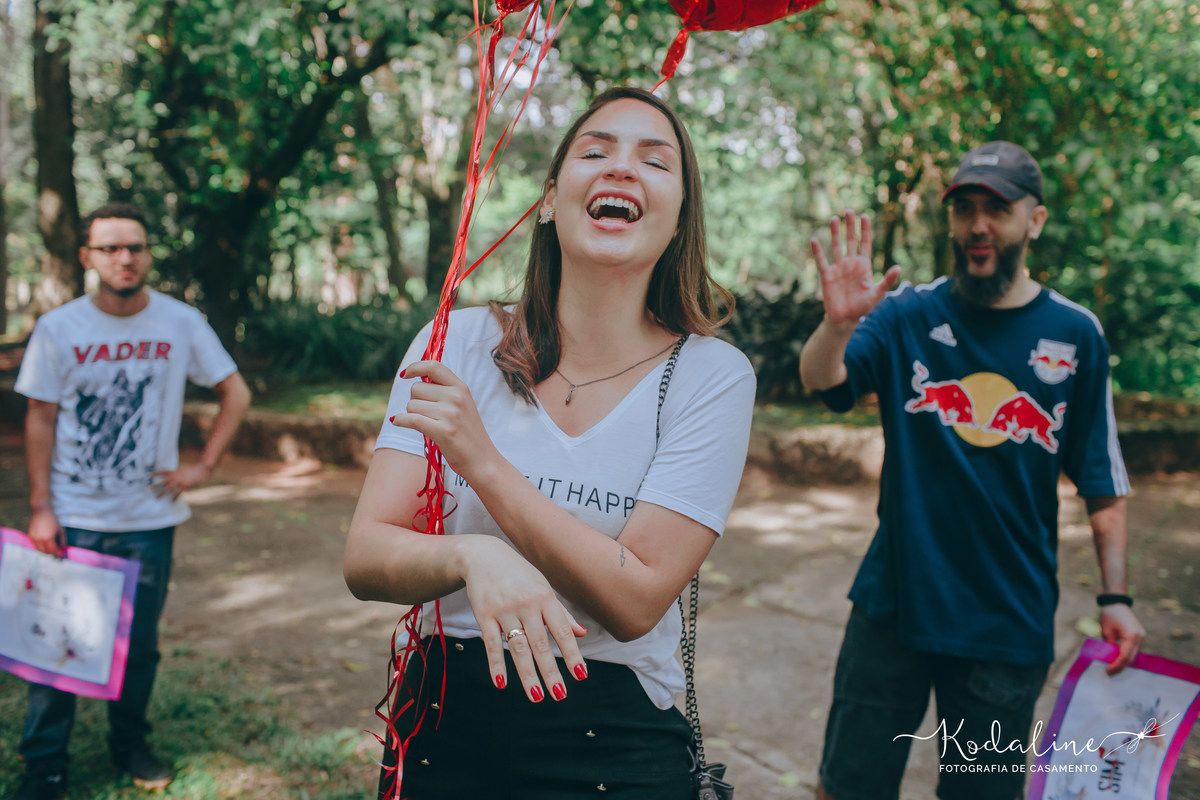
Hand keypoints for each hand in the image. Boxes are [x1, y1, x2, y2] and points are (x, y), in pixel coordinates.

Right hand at [28, 507, 64, 556]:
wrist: (42, 512)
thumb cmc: (53, 520)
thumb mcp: (61, 530)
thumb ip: (63, 540)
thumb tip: (63, 548)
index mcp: (48, 538)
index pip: (52, 550)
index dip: (58, 553)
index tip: (62, 554)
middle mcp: (39, 539)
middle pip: (45, 552)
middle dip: (52, 553)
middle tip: (57, 552)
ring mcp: (33, 538)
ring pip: (39, 549)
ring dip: (45, 550)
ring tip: (52, 547)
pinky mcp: (30, 536)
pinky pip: (35, 544)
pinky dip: (40, 546)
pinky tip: (45, 542)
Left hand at [152, 462, 210, 498]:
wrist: (199, 469)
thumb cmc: (190, 467)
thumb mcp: (181, 466)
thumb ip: (174, 469)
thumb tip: (170, 472)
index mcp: (173, 471)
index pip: (162, 472)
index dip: (155, 473)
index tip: (148, 475)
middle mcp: (174, 476)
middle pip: (162, 482)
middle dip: (155, 486)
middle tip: (148, 489)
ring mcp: (178, 481)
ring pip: (168, 489)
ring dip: (162, 493)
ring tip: (157, 498)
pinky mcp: (184, 486)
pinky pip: (178, 493)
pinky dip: (175, 497)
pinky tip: (172, 501)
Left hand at [389, 360, 500, 482]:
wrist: (482, 460)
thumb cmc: (468, 434)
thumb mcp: (462, 405)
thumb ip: (443, 391)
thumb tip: (414, 380)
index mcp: (461, 388)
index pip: (433, 366)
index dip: (415, 367)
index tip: (405, 375)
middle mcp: (456, 397)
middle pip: (416, 389)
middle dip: (415, 401)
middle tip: (427, 416)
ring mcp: (450, 414)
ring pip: (411, 405)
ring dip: (412, 415)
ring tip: (428, 425)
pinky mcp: (443, 431)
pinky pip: (411, 419)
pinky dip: (400, 421)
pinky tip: (398, 422)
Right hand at [459, 537, 587, 702]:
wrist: (483, 555)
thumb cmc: (518, 574)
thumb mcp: (542, 587)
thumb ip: (560, 613)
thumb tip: (582, 633)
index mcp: (545, 598)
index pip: (561, 631)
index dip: (572, 654)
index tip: (581, 675)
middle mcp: (526, 604)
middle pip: (541, 644)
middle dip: (551, 671)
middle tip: (560, 695)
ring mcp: (504, 610)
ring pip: (518, 647)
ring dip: (528, 674)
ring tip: (537, 696)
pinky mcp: (484, 614)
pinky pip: (491, 643)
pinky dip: (496, 664)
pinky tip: (501, 683)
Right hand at [811, 210, 901, 324]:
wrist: (845, 320)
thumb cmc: (863, 307)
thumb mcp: (877, 294)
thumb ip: (888, 281)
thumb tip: (899, 267)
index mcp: (864, 266)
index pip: (865, 243)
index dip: (865, 230)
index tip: (865, 215)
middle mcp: (851, 264)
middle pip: (851, 241)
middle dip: (850, 226)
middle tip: (849, 211)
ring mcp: (838, 268)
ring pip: (836, 246)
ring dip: (834, 233)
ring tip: (833, 218)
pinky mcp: (827, 276)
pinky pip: (822, 261)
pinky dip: (818, 251)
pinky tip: (814, 240)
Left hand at [1100, 603, 1144, 674]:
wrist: (1117, 602)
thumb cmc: (1109, 614)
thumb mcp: (1106, 631)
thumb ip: (1109, 645)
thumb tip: (1109, 659)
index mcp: (1132, 635)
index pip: (1125, 656)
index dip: (1116, 665)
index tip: (1107, 671)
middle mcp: (1140, 637)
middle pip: (1131, 657)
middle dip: (1120, 666)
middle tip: (1109, 673)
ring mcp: (1141, 636)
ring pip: (1133, 654)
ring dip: (1123, 662)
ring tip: (1112, 668)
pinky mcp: (1139, 635)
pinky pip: (1132, 649)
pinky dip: (1125, 655)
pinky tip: (1117, 660)